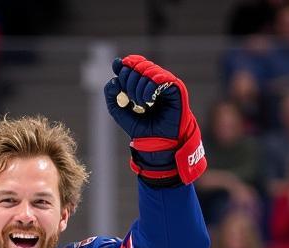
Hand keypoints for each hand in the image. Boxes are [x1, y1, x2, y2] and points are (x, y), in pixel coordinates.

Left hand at [103, 55, 205, 184]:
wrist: (158, 144)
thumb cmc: (143, 130)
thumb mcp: (121, 113)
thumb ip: (112, 97)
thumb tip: (113, 80)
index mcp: (144, 83)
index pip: (134, 63)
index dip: (125, 64)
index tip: (117, 67)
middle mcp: (156, 80)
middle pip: (139, 65)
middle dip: (129, 79)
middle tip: (130, 98)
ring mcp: (167, 83)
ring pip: (148, 70)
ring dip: (139, 87)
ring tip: (140, 103)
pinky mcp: (176, 88)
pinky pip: (160, 78)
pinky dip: (149, 88)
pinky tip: (148, 101)